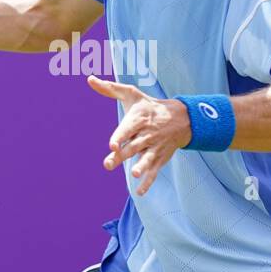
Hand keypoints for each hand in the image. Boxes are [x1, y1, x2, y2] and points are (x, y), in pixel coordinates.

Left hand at [88, 75, 191, 196]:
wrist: (180, 118)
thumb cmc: (148, 106)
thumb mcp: (131, 95)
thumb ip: (110, 89)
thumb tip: (90, 79)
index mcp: (138, 119)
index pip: (128, 128)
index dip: (120, 136)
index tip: (112, 144)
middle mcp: (146, 135)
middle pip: (132, 147)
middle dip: (121, 156)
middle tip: (107, 164)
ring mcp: (154, 148)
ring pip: (146, 159)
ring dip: (142, 167)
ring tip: (135, 175)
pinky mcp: (159, 158)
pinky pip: (154, 171)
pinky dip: (148, 182)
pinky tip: (140, 192)